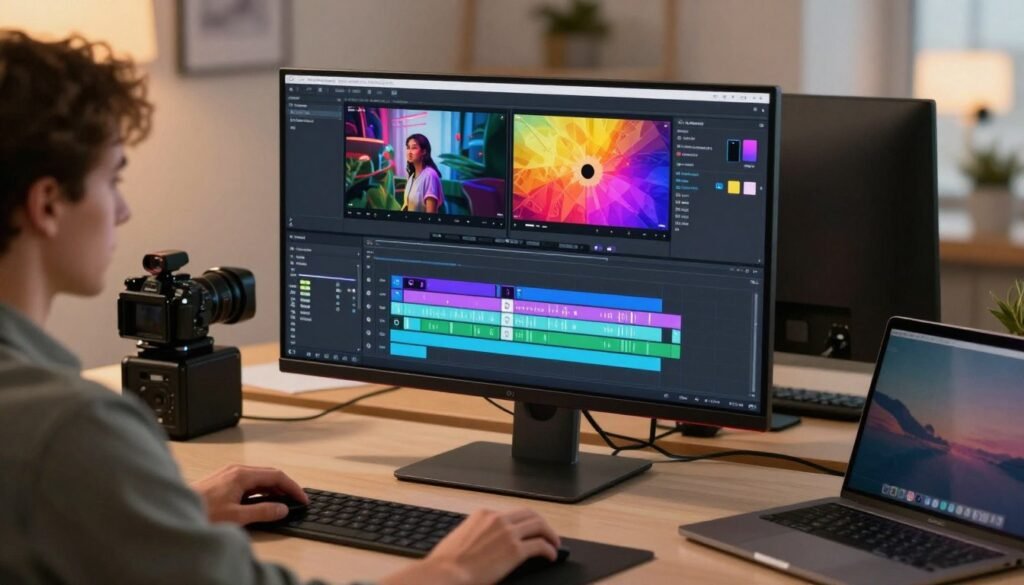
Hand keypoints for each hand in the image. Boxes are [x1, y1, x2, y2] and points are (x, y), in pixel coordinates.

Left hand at [191, 464, 308, 525]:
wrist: (175, 511)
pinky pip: (249, 482)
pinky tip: (262, 501)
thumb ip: (262, 512)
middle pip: (269, 475)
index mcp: (241, 475)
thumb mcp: (236, 516)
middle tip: (296, 501)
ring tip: (282, 502)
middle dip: (285, 487)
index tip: (302, 498)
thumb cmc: (200, 512)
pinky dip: (261, 490)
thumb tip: (281, 509)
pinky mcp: (223, 482)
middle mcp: (235, 470)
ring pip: (259, 478)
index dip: (292, 487)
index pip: (276, 475)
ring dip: (273, 489)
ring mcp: (228, 475)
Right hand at [381, 508, 559, 584]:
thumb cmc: (447, 563)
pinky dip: (549, 550)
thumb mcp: (461, 539)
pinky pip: (540, 546)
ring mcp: (508, 533)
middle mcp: (498, 519)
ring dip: (550, 535)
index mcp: (483, 515)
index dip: (522, 522)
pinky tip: (550, 556)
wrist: (446, 573)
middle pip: (529, 514)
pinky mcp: (516, 550)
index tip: (527, 531)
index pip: (510, 514)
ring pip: (539, 526)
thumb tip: (484, 544)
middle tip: (547, 534)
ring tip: (554, 545)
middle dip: (541, 523)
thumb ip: (476, 535)